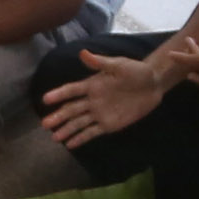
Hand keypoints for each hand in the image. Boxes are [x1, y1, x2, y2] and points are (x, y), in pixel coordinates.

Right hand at [39, 47, 170, 149]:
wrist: (153, 84)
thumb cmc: (136, 71)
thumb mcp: (119, 65)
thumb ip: (101, 63)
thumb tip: (83, 53)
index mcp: (92, 84)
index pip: (72, 90)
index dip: (59, 94)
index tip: (45, 100)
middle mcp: (92, 100)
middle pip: (72, 110)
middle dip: (59, 117)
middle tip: (45, 124)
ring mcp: (99, 113)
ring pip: (79, 123)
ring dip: (67, 130)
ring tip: (54, 137)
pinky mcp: (109, 124)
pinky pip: (92, 132)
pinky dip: (81, 138)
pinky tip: (70, 144)